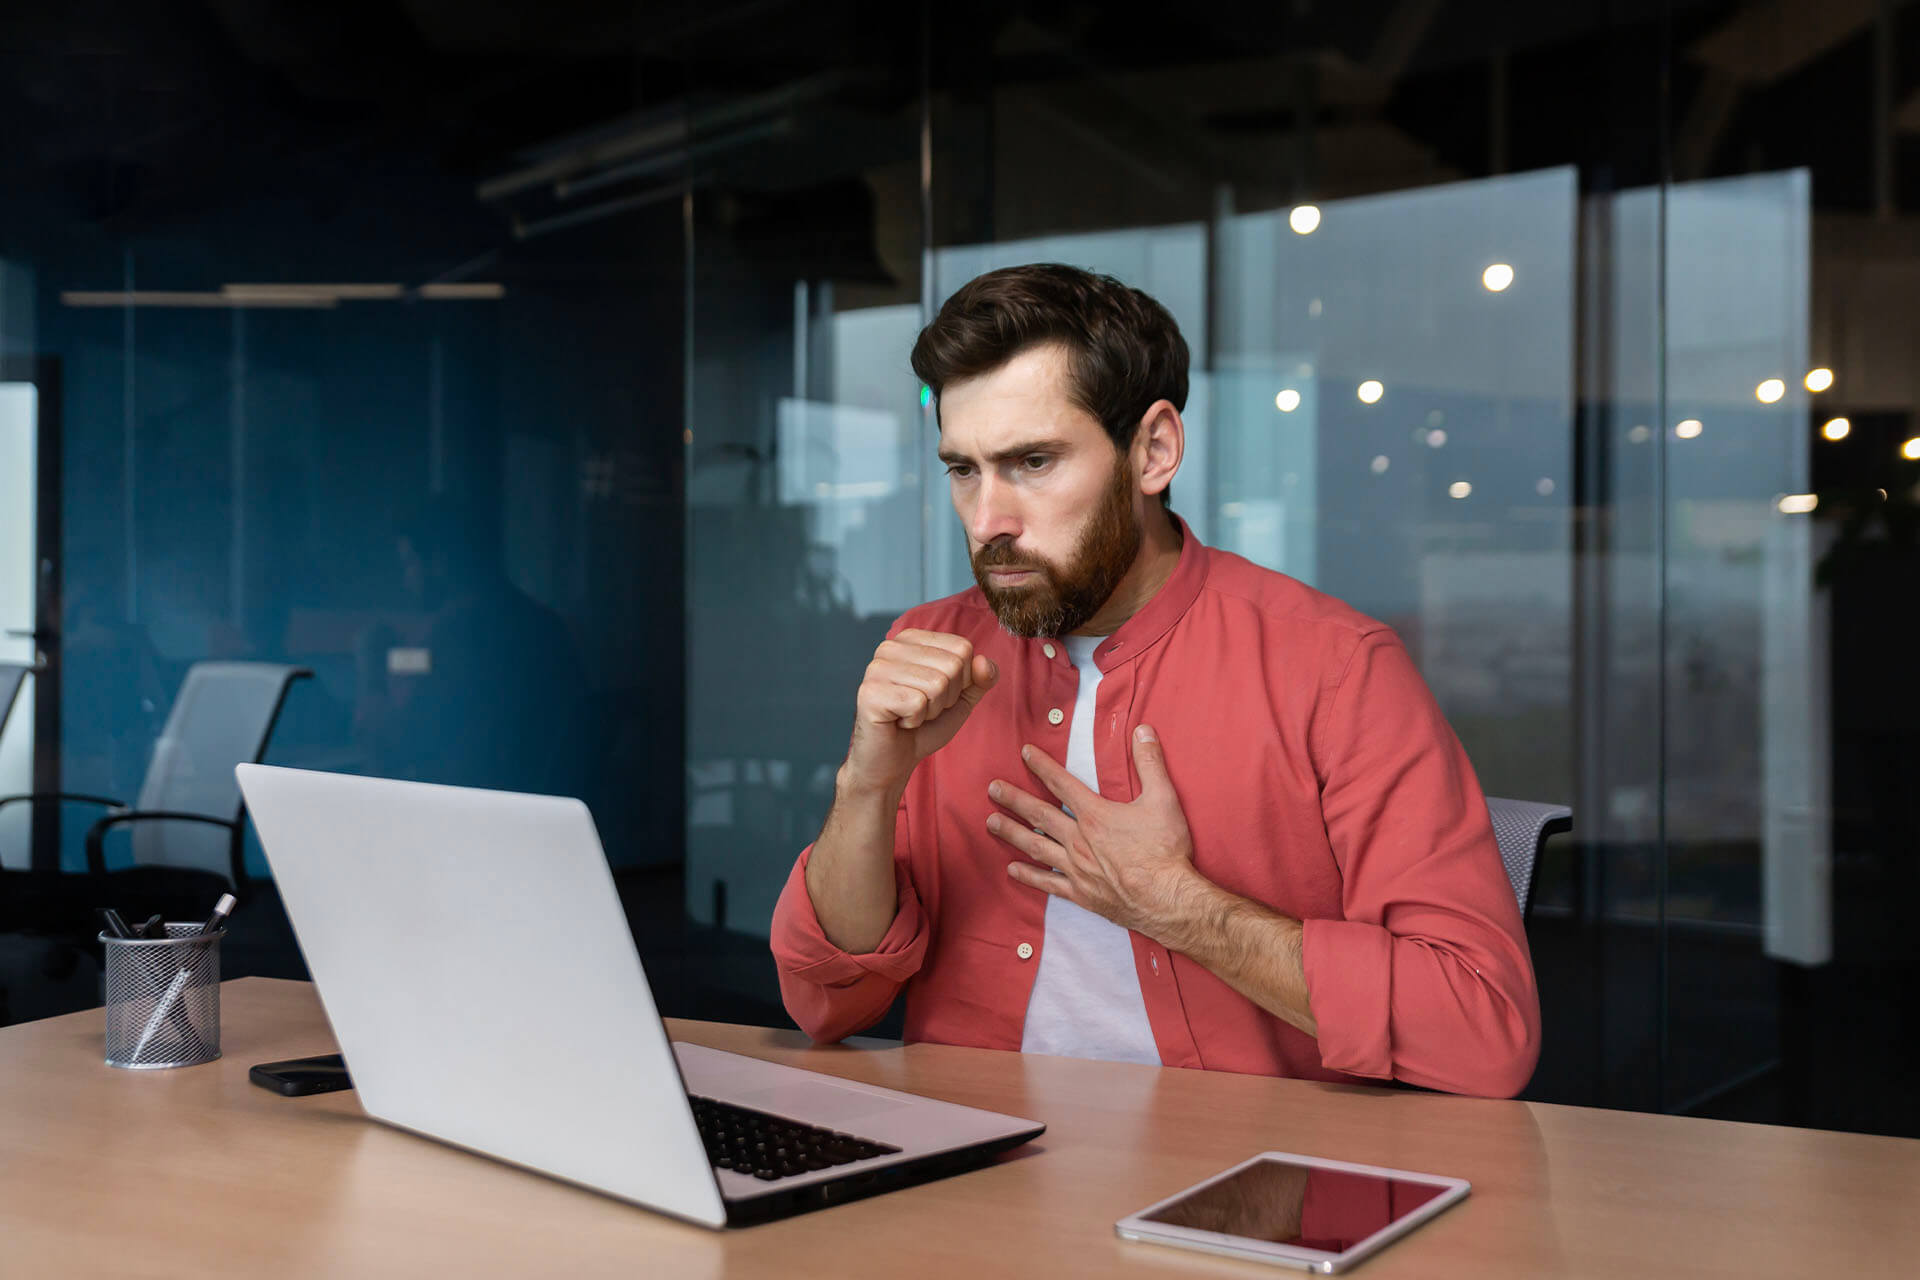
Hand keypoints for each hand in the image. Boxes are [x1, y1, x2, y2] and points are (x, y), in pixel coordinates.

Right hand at [843, 629, 998, 794]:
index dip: (961, 681)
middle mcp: (890, 646)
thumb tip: (984, 662)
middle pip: (952, 665)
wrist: (892, 762)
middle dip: (947, 698)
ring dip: (931, 711)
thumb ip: (980, 678)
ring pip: (937, 684)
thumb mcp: (961, 700)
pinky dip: (914, 721)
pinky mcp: (870, 692)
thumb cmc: (923, 727)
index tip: (936, 695)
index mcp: (911, 639)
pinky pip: (917, 703)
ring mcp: (876, 668)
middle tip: (922, 709)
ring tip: (909, 716)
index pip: (963, 648)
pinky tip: (898, 722)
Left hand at [987, 724, 1214, 945]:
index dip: (1041, 765)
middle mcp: (1079, 840)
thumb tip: (1143, 730)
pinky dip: (1028, 876)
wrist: (1167, 899)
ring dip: (1012, 833)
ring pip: (1036, 847)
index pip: (1062, 783)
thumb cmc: (1165, 850)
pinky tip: (1012, 869)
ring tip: (991, 823)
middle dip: (1014, 799)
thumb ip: (1150, 762)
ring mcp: (1076, 868)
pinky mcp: (1080, 893)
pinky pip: (1047, 883)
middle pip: (1039, 814)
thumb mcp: (1163, 799)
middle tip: (992, 789)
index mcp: (1096, 815)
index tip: (1024, 753)